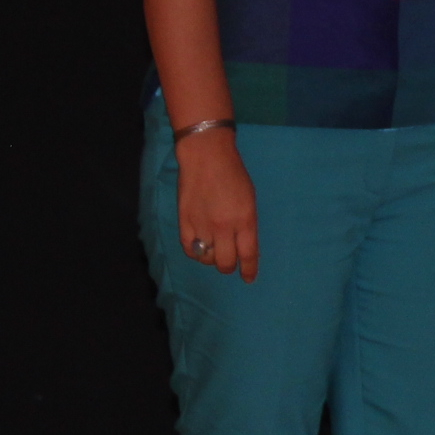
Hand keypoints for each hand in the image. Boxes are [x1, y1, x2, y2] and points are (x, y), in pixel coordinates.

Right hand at [177, 127, 259, 280]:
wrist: (206, 157)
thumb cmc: (233, 174)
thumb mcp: (249, 200)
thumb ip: (246, 224)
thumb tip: (242, 245)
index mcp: (245, 220)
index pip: (248, 255)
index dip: (249, 270)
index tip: (248, 278)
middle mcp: (224, 227)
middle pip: (225, 262)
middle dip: (228, 267)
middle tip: (229, 262)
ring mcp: (202, 225)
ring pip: (206, 258)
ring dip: (211, 258)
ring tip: (214, 249)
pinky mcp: (184, 222)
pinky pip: (189, 249)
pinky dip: (195, 252)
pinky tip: (199, 247)